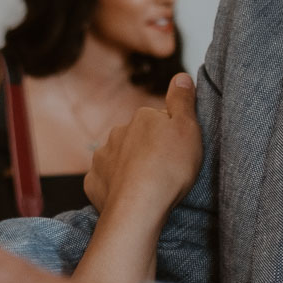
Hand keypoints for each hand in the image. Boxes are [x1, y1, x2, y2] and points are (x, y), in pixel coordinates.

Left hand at [85, 73, 200, 215]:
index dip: (170, 134)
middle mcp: (118, 134)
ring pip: (118, 158)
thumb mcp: (188, 128)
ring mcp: (103, 158)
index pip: (157, 119)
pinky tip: (128, 195)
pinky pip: (105, 181)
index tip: (179, 150)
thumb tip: (181, 76)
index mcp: (142, 118)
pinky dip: (114, 186)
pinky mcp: (94, 182)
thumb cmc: (168, 169)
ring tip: (147, 185)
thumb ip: (183, 100)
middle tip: (165, 169)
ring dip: (129, 167)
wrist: (139, 206)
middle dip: (147, 149)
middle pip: (136, 138)